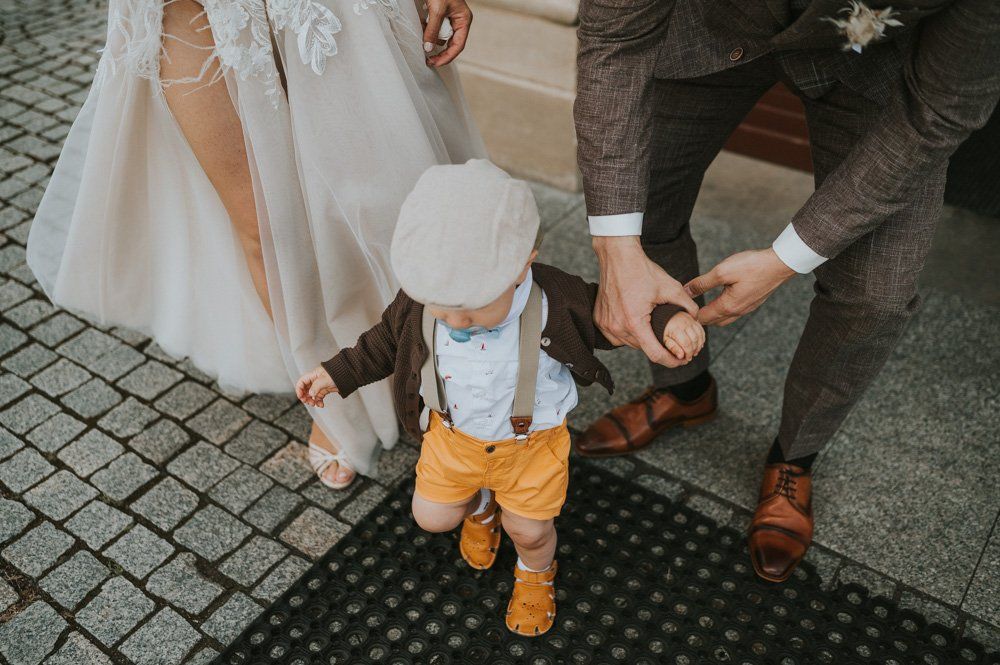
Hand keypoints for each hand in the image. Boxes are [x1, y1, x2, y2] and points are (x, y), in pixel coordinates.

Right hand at [295, 367, 338, 407]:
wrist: (346, 376)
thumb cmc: (336, 373)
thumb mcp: (324, 380)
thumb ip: (316, 387)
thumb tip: (310, 394)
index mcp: (313, 376)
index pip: (302, 382)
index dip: (299, 389)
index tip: (300, 396)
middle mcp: (314, 381)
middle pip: (305, 390)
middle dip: (305, 397)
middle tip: (307, 402)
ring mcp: (319, 386)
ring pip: (311, 395)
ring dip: (311, 401)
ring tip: (314, 404)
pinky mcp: (324, 391)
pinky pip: (318, 398)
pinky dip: (318, 402)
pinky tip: (321, 405)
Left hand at [422, 0, 471, 66]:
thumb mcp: (436, 10)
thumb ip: (432, 30)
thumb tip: (428, 48)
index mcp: (463, 20)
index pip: (458, 45)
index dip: (447, 57)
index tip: (436, 63)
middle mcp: (457, 21)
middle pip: (449, 44)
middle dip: (439, 52)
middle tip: (428, 61)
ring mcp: (448, 19)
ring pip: (440, 37)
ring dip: (431, 41)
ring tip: (422, 43)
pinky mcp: (438, 16)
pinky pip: (433, 29)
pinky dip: (427, 32)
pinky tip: (421, 31)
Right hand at [593, 236, 698, 367]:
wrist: (617, 256)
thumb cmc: (641, 270)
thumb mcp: (671, 287)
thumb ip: (687, 305)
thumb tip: (696, 318)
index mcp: (635, 322)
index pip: (655, 354)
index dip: (671, 361)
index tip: (681, 360)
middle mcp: (617, 327)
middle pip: (642, 348)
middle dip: (658, 346)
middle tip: (672, 341)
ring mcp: (605, 324)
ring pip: (628, 343)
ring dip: (642, 339)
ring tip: (653, 330)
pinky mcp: (598, 319)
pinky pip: (616, 336)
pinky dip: (627, 333)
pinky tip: (636, 324)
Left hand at [662, 311, 705, 361]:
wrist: (664, 316)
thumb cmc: (663, 330)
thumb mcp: (664, 340)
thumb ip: (672, 348)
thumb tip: (681, 356)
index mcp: (675, 329)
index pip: (686, 343)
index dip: (688, 353)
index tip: (687, 358)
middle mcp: (684, 323)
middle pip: (694, 339)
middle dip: (694, 350)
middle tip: (691, 356)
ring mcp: (690, 320)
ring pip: (699, 334)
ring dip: (699, 345)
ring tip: (695, 351)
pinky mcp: (693, 319)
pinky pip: (701, 330)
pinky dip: (702, 338)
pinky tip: (699, 344)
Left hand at [685, 248, 795, 326]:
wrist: (779, 264)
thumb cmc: (752, 266)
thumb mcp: (722, 272)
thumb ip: (702, 283)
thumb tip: (686, 291)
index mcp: (728, 306)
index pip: (703, 318)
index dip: (690, 316)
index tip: (680, 310)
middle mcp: (738, 311)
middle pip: (713, 322)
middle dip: (700, 319)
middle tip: (687, 311)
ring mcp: (747, 308)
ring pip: (724, 318)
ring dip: (712, 315)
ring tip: (701, 307)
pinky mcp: (753, 302)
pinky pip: (734, 312)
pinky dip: (723, 310)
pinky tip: (721, 301)